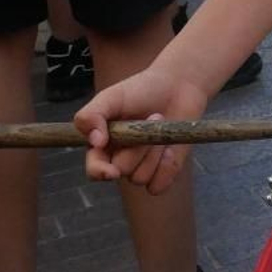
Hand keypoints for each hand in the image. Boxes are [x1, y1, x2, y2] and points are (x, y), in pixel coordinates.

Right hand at [75, 65, 210, 191]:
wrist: (179, 85)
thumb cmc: (142, 89)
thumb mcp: (111, 96)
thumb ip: (92, 115)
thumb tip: (94, 142)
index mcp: (103, 145)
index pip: (94, 169)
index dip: (100, 172)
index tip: (112, 170)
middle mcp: (120, 160)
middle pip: (122, 171)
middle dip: (138, 147)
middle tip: (152, 116)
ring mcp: (142, 167)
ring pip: (141, 178)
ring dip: (154, 152)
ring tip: (162, 126)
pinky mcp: (163, 170)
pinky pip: (159, 185)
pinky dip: (166, 168)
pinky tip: (171, 148)